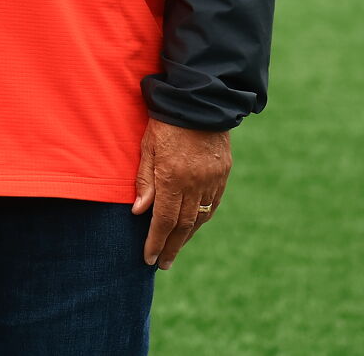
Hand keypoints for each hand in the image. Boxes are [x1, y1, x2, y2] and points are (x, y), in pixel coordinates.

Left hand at [131, 118, 230, 269]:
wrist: (200, 99)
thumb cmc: (166, 120)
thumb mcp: (148, 145)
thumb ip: (144, 180)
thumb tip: (140, 212)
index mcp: (173, 177)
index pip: (164, 219)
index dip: (156, 241)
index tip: (149, 258)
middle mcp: (195, 183)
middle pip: (183, 225)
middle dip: (171, 247)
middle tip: (162, 264)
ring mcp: (212, 180)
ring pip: (200, 217)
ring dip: (187, 237)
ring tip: (175, 250)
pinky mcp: (223, 174)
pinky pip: (212, 204)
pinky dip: (202, 219)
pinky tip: (194, 227)